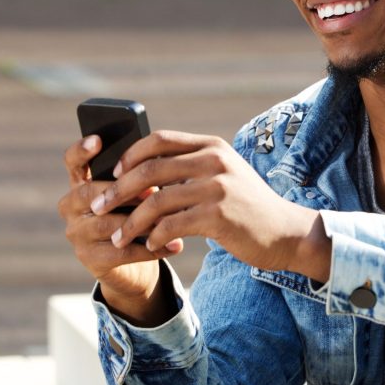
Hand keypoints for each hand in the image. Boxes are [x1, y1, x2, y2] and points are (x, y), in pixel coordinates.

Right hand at [59, 135, 178, 325]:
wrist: (135, 265)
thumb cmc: (138, 216)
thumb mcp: (138, 193)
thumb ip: (139, 177)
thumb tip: (159, 163)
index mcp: (82, 183)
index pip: (73, 161)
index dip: (81, 150)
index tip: (98, 140)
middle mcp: (71, 206)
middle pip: (89, 192)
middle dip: (124, 191)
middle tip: (154, 192)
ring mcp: (77, 234)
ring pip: (106, 223)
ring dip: (142, 221)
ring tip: (170, 220)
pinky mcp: (89, 259)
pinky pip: (121, 251)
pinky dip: (152, 248)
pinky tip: (175, 244)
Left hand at [93, 130, 331, 280]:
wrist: (286, 232)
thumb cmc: (247, 206)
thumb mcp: (224, 174)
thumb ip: (192, 166)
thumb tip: (143, 171)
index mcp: (212, 146)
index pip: (160, 139)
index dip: (131, 154)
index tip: (113, 173)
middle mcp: (214, 161)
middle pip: (150, 169)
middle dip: (118, 190)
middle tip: (99, 207)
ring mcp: (217, 188)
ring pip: (155, 201)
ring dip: (131, 222)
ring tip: (119, 237)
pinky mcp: (217, 216)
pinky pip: (170, 226)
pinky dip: (153, 237)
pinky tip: (150, 245)